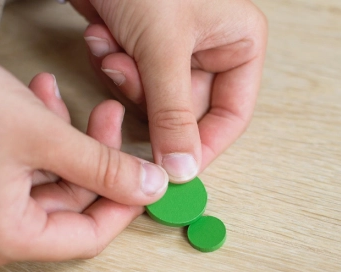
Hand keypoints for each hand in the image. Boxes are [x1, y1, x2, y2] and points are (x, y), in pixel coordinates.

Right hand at [0, 55, 167, 265]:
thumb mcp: (48, 138)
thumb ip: (107, 168)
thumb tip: (152, 188)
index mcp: (2, 238)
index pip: (86, 238)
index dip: (123, 207)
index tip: (147, 179)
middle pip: (69, 206)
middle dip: (94, 159)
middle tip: (110, 118)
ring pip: (51, 183)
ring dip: (68, 142)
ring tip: (65, 100)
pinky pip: (26, 172)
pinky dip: (42, 141)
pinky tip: (44, 101)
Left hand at [71, 0, 267, 182]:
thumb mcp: (163, 48)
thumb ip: (173, 114)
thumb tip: (182, 170)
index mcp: (239, 43)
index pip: (230, 115)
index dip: (203, 145)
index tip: (174, 169)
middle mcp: (212, 48)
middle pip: (186, 110)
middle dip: (148, 98)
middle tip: (127, 77)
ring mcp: (175, 49)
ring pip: (153, 98)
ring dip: (125, 78)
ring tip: (111, 43)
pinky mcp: (142, 46)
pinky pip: (129, 78)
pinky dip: (110, 61)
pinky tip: (101, 31)